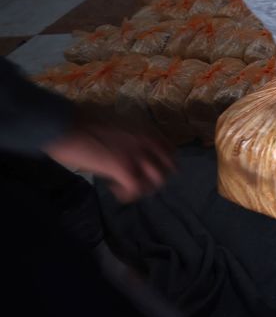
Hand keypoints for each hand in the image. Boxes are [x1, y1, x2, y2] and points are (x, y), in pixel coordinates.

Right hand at [43, 110, 174, 202]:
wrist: (64, 124)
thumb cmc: (82, 122)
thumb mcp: (116, 125)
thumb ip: (129, 137)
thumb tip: (128, 150)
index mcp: (146, 129)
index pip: (170, 151)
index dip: (162, 163)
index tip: (147, 168)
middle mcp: (147, 141)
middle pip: (169, 168)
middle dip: (156, 178)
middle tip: (139, 181)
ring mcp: (137, 155)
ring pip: (157, 181)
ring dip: (143, 187)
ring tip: (125, 186)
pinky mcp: (123, 169)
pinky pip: (135, 189)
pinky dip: (127, 194)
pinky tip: (114, 189)